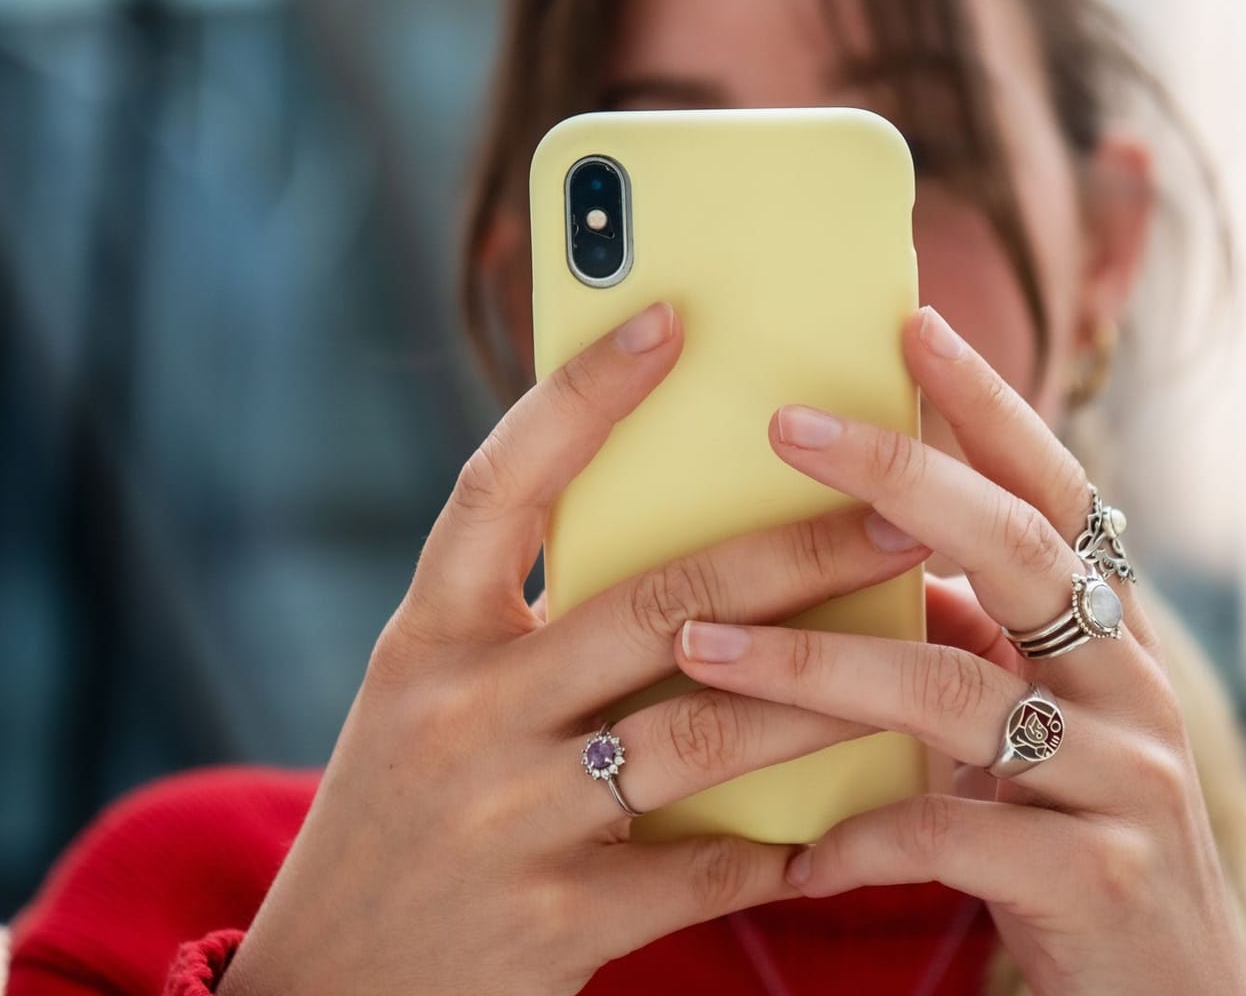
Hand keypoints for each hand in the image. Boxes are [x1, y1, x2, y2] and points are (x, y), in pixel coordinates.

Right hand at [224, 300, 931, 995]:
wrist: (327, 992)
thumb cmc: (398, 817)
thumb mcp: (429, 701)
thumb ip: (524, 627)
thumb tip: (686, 549)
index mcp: (424, 636)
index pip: (501, 484)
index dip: (582, 396)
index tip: (671, 317)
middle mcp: (460, 711)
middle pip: (654, 601)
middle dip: (796, 551)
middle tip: (902, 510)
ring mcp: (507, 816)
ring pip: (703, 730)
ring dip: (825, 692)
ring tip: (918, 656)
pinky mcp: (555, 920)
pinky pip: (707, 867)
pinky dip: (788, 842)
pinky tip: (853, 820)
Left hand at [673, 305, 1245, 995]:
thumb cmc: (1069, 851)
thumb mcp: (1027, 734)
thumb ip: (964, 646)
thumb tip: (853, 556)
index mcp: (1107, 638)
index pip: (1054, 492)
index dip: (989, 406)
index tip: (911, 323)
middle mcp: (1130, 688)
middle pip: (1021, 549)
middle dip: (902, 476)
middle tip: (790, 423)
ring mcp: (1122, 780)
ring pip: (956, 692)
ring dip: (815, 666)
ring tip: (698, 649)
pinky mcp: (1093, 877)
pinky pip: (951, 836)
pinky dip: (859, 836)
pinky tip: (794, 853)